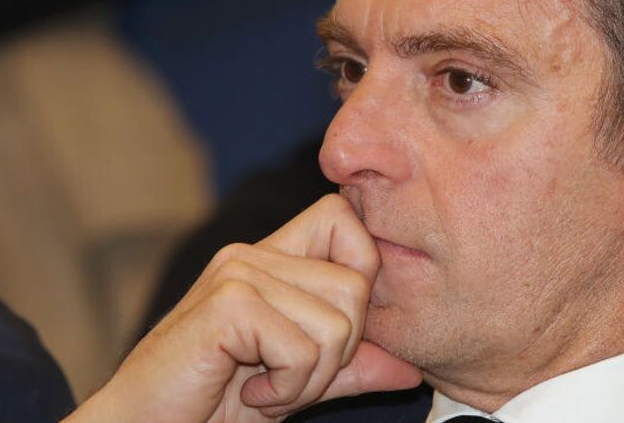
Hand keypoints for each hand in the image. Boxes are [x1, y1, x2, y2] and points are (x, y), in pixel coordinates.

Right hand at [66, 194, 421, 421]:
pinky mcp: (227, 304)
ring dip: (310, 378)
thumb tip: (412, 367)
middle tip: (288, 379)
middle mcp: (253, 253)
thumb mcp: (297, 383)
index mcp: (270, 259)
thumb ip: (351, 367)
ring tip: (266, 387)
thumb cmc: (211, 404)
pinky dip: (288, 389)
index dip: (361, 271)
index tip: (334, 334)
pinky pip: (305, 348)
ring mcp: (238, 273)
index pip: (344, 218)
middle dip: (339, 352)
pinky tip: (249, 394)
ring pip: (338, 322)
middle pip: (356, 284)